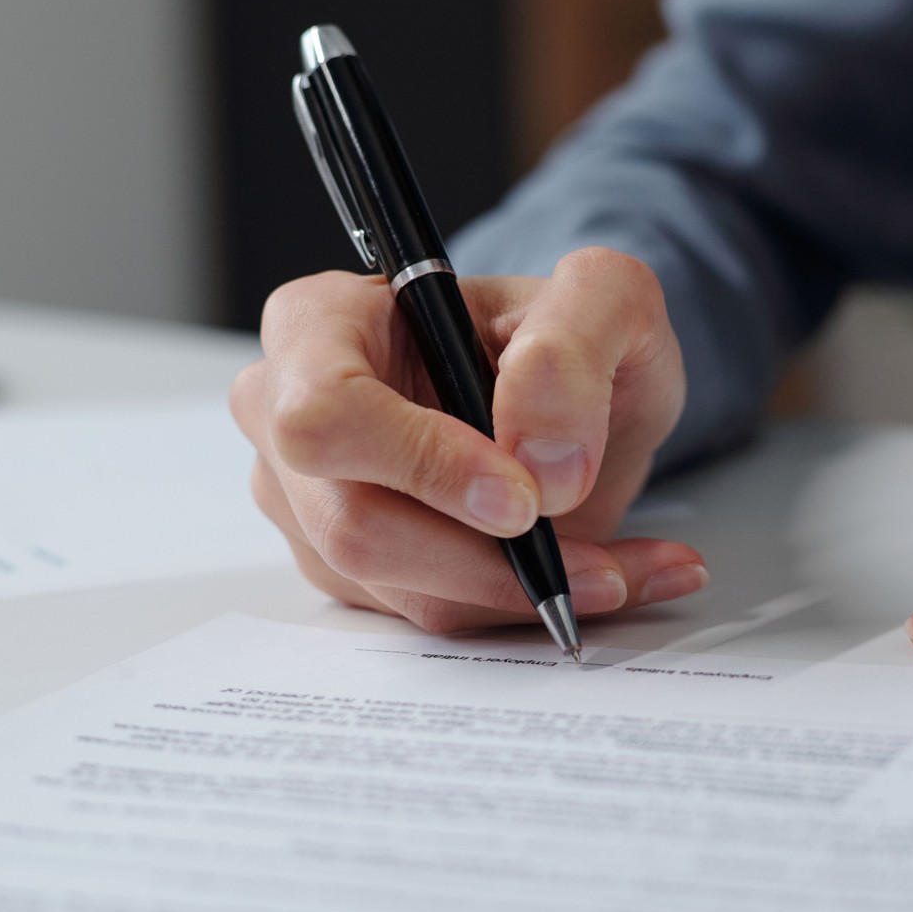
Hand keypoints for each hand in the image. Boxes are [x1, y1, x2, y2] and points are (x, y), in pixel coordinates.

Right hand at [230, 247, 707, 632]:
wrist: (571, 399)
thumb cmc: (562, 336)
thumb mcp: (606, 299)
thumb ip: (573, 347)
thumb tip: (539, 459)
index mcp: (320, 323)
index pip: (324, 415)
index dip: (420, 464)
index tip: (523, 497)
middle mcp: (289, 416)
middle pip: (354, 525)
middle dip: (484, 559)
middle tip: (595, 562)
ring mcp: (310, 502)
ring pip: (399, 586)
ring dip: (524, 593)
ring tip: (624, 572)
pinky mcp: (352, 571)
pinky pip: (434, 612)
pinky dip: (528, 608)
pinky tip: (609, 578)